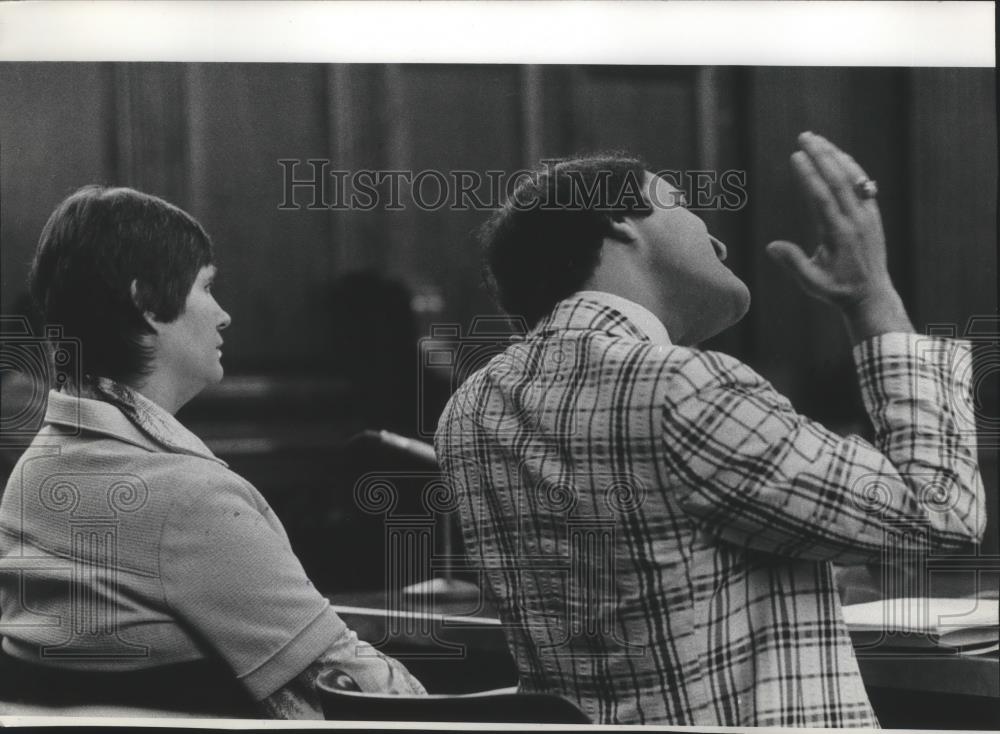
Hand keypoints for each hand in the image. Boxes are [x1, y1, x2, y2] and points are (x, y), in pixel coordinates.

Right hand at [767, 132, 912, 342]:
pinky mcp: (872, 214)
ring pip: (852, 177)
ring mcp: (867, 215)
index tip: (796, 156)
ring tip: (817, 139)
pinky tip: (837, 155)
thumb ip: (793, 263)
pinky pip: (862, 183)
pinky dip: (849, 166)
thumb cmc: (837, 290)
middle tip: (804, 136)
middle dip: (821, 155)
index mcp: (839, 235)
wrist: (871, 294)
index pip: (822, 198)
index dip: (808, 176)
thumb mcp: (812, 283)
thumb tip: (771, 246)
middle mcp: (856, 220)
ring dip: (835, 155)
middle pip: (838, 180)